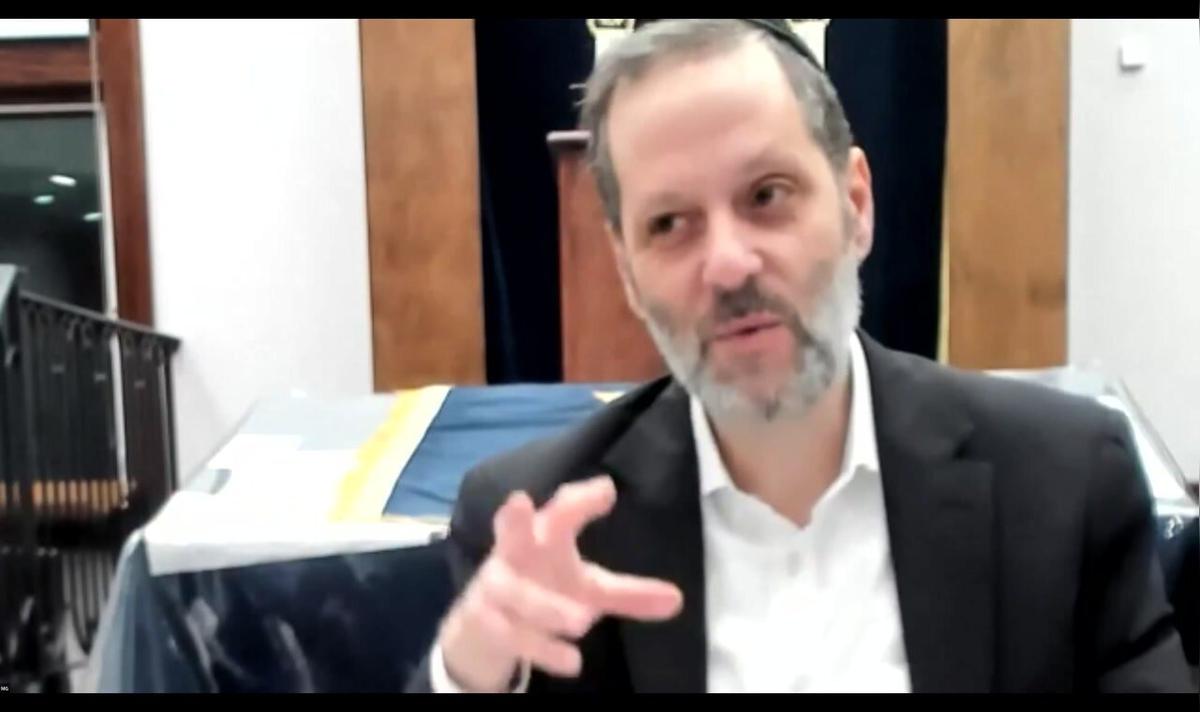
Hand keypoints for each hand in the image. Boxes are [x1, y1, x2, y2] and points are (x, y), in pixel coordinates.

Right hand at [437, 474, 683, 691]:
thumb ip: (628, 594)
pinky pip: (510, 633)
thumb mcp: (588, 590)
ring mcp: (494, 586)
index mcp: (541, 535)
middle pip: (510, 529)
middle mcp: (513, 554)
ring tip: (582, 623)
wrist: (484, 624)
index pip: (561, 510)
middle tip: (518, 500)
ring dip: (545, 606)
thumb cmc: (544, 587)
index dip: (581, 499)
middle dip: (512, 517)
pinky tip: (572, 662)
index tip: (607, 489)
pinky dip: (540, 647)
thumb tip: (676, 600)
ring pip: (513, 592)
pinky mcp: (484, 620)